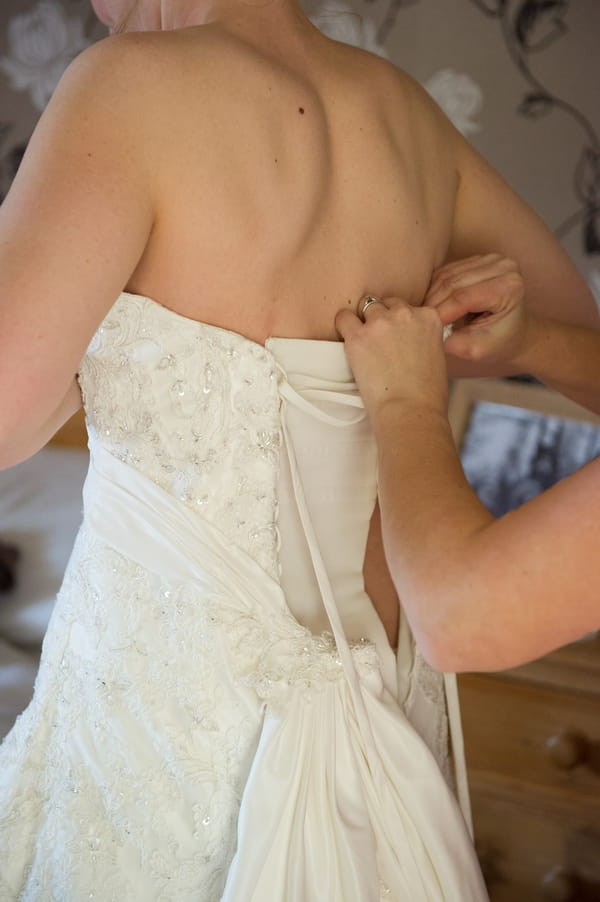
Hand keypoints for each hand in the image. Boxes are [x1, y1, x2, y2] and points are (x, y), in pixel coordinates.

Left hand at [335, 297, 448, 425]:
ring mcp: (380, 323)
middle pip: (385, 303)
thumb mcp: (437, 355)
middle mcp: (405, 314)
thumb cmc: (427, 394)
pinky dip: (343, 325)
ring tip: (363, 342)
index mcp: (428, 317)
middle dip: (381, 318)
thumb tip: (409, 338)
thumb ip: (423, 337)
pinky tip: (347, 339)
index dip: (399, 322)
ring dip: (363, 321)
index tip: (396, 337)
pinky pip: (343, 318)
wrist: (410, 411)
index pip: (408, 306)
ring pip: (365, 306)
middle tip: (378, 341)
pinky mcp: (358, 336)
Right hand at [425, 254, 529, 363]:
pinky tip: (431, 304)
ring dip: (431, 295)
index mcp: (509, 287)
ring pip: (446, 275)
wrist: (515, 331)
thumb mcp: (479, 350)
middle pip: (453, 282)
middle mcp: (503, 266)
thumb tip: (429, 331)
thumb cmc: (499, 342)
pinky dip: (434, 288)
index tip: (425, 328)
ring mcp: (490, 259)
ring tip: (425, 315)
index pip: (463, 297)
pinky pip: (446, 271)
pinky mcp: (477, 259)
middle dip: (432, 304)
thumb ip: (455, 343)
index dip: (439, 313)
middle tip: (420, 322)